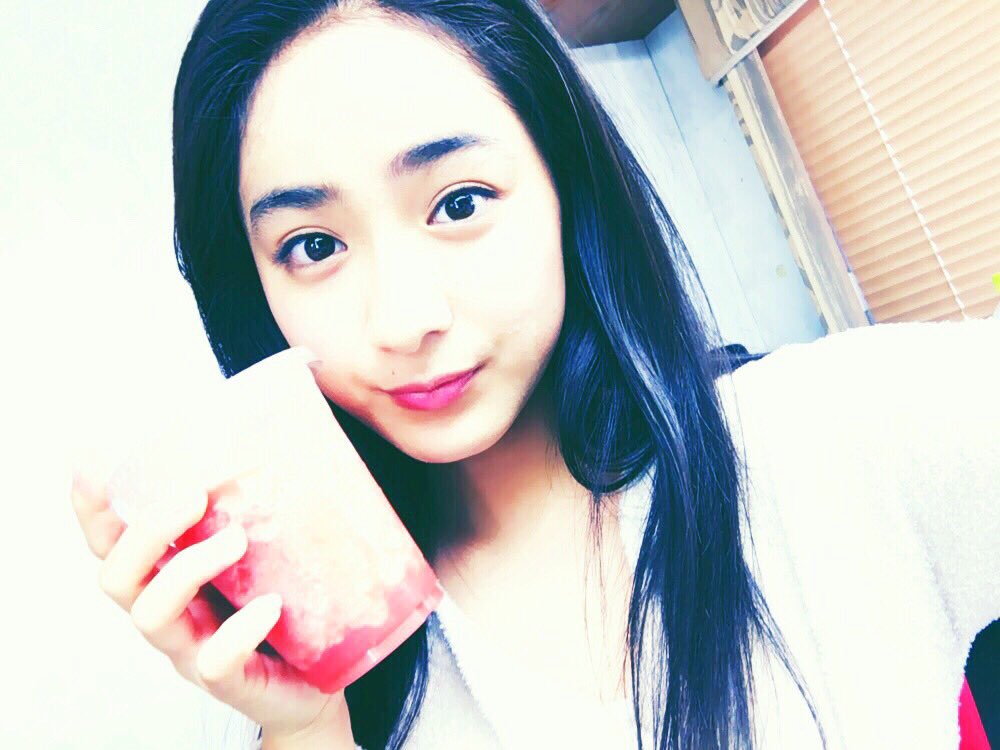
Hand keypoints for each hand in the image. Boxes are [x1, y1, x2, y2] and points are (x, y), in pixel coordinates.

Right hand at [69, 457, 355, 745]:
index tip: (89, 461)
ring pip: (153, 614)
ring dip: (189, 568)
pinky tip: (272, 605)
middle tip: (194, 496)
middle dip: (145, 532)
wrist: (319, 679)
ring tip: (238, 540)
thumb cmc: (288, 604)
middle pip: (117, 576)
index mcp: (168, 575)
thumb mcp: (268, 548)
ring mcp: (192, 648)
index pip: (113, 541)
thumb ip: (259, 505)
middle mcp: (169, 611)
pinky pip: (215, 661)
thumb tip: (279, 432)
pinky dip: (239, 631)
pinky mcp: (229, 680)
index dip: (94, 507)